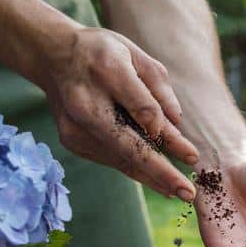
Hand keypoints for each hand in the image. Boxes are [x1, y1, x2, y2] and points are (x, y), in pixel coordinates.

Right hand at [41, 27, 200, 200]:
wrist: (53, 56)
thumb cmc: (104, 54)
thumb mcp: (136, 55)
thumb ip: (159, 88)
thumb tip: (175, 125)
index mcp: (107, 71)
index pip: (143, 110)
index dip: (167, 135)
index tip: (192, 155)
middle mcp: (86, 101)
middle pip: (128, 145)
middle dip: (160, 172)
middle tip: (187, 193)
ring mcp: (75, 125)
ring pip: (119, 158)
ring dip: (150, 177)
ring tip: (177, 192)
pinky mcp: (71, 140)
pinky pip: (109, 158)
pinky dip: (133, 168)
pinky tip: (155, 179)